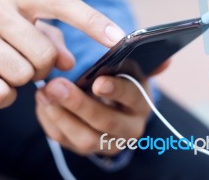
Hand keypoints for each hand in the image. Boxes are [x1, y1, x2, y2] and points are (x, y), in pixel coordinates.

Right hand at [0, 0, 124, 107]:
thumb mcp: (20, 20)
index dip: (93, 21)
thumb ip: (51, 38)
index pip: (62, 3)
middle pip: (45, 56)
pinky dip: (4, 96)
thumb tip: (70, 63)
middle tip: (30, 63)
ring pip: (23, 77)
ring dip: (22, 81)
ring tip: (7, 68)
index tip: (119, 38)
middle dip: (43, 68)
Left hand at [35, 75, 155, 155]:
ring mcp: (106, 143)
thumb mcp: (132, 71)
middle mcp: (128, 129)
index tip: (97, 82)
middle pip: (105, 122)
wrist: (113, 107)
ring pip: (84, 138)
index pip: (132, 97)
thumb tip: (167, 60)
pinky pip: (65, 141)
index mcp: (141, 104)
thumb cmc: (120, 82)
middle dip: (79, 105)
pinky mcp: (85, 149)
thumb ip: (145, 63)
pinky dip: (50, 122)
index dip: (116, 90)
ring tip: (44, 93)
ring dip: (60, 115)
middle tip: (56, 86)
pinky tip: (42, 104)